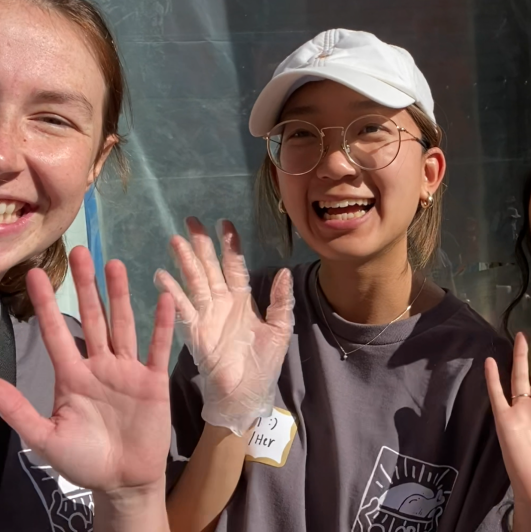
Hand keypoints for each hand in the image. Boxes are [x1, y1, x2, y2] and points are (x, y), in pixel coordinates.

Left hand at [0, 246, 173, 492]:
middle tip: (80, 252)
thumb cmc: (84, 460)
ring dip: (120, 296)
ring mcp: (128, 370)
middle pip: (92, 318)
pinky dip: (162, 325)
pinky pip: (157, 348)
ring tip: (115, 265)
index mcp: (72, 376)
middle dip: (86, 286)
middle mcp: (100, 365)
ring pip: (123, 326)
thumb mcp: (45, 437)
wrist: (124, 480)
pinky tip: (164, 299)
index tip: (35, 276)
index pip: (57, 333)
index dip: (47, 305)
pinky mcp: (153, 380)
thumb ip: (19, 410)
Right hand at [154, 218, 294, 435]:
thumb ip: (281, 301)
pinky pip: (181, 306)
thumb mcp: (280, 330)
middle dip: (200, 245)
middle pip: (209, 267)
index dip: (230, 245)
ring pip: (194, 280)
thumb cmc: (264, 364)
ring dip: (184, 261)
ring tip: (175, 240)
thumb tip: (283, 272)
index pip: (235, 266)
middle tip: (191, 220)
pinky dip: (171, 291)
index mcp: (243, 300)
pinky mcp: (194, 330)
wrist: (247, 394)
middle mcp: (222, 302)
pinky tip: (161, 275)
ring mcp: (206, 314)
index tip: (225, 223)